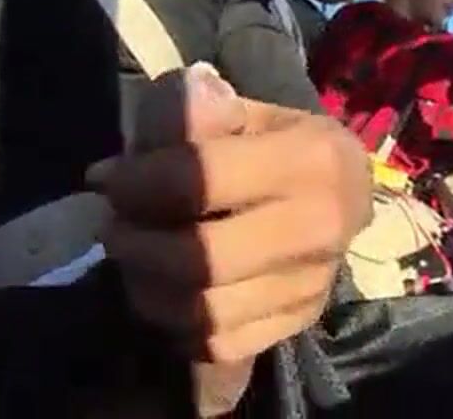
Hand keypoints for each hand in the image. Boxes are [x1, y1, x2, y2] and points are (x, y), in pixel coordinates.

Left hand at [88, 64, 372, 362]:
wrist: (343, 188)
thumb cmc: (280, 143)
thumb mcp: (241, 110)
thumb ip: (192, 113)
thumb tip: (144, 142)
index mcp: (312, 159)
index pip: (199, 179)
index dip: (136, 183)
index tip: (109, 180)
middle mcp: (321, 226)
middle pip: (199, 260)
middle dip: (136, 246)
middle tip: (116, 227)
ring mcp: (315, 282)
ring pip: (205, 312)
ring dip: (149, 288)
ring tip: (138, 260)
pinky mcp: (303, 319)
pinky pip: (221, 343)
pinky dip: (180, 323)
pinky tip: (172, 291)